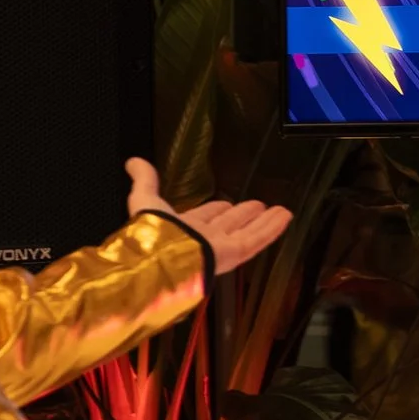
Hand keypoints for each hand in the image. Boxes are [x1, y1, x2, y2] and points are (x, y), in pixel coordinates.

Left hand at [125, 158, 292, 275]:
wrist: (161, 257)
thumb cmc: (154, 233)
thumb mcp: (145, 199)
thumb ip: (145, 180)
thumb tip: (134, 162)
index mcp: (185, 229)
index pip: (206, 218)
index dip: (217, 210)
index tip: (227, 204)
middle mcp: (204, 240)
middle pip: (231, 225)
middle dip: (244, 215)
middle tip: (258, 207)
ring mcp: (221, 247)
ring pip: (248, 232)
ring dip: (264, 221)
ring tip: (280, 211)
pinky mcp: (234, 253)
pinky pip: (256, 239)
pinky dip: (271, 228)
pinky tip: (284, 216)